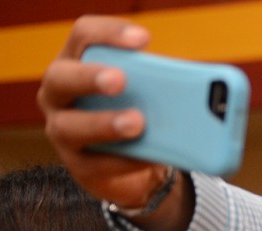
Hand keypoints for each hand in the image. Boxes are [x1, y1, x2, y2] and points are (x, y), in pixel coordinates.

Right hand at [37, 15, 168, 207]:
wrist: (134, 164)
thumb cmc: (140, 112)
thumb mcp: (150, 94)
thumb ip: (163, 84)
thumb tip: (201, 90)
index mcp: (79, 62)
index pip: (84, 35)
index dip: (109, 34)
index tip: (143, 39)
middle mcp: (60, 93)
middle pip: (62, 77)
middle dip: (90, 77)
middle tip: (120, 80)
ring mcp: (62, 129)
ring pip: (69, 126)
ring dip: (105, 124)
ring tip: (137, 123)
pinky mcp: (78, 165)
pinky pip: (95, 164)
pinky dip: (124, 160)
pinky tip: (147, 157)